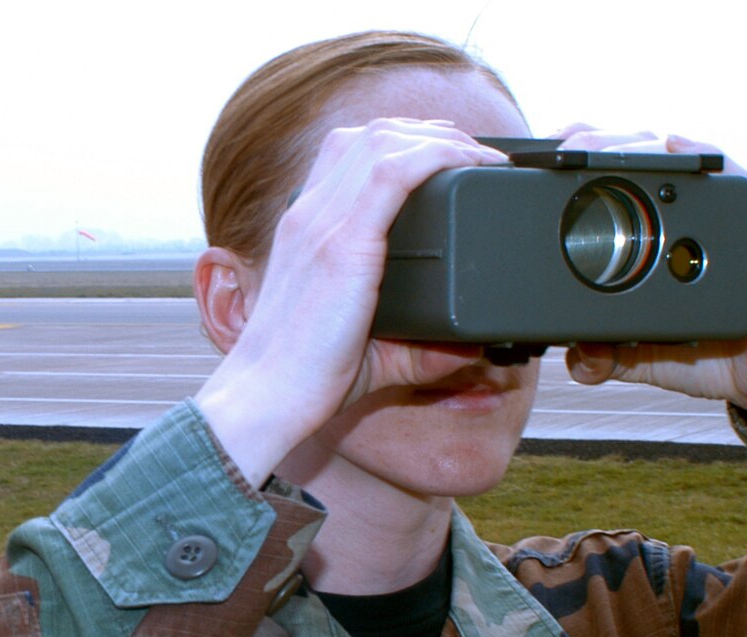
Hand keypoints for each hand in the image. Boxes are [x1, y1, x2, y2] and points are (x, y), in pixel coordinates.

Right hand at [192, 119, 507, 484]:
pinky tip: (470, 164)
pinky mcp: (344, 244)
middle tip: (471, 151)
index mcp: (306, 229)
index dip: (398, 140)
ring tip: (478, 155)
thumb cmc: (306, 378)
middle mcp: (311, 215)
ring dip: (438, 137)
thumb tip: (470, 350)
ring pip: (383, 140)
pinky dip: (439, 157)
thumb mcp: (367, 350)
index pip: (346, 152)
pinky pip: (394, 172)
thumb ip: (417, 349)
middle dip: (427, 131)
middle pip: (368, 134)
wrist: (267, 396)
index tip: (442, 153)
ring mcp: (324, 224)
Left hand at [551, 125, 746, 436]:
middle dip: (589, 144)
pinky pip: (729, 173)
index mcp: (649, 236)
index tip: (529, 160)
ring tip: (590, 148)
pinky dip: (700, 155)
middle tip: (552, 149)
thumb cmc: (707, 354)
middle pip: (632, 157)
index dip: (569, 163)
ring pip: (670, 157)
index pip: (606, 181)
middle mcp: (682, 216)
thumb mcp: (638, 358)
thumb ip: (601, 356)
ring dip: (629, 146)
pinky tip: (672, 146)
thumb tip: (573, 356)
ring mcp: (717, 214)